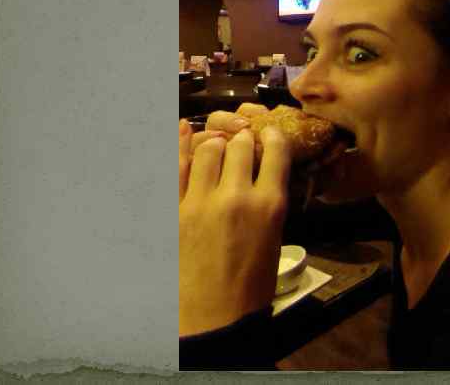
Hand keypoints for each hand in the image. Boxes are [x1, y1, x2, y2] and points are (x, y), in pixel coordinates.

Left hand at [178, 118, 291, 335]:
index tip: (269, 133)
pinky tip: (184, 131)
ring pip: (208, 150)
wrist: (216, 317)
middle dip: (243, 139)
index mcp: (269, 206)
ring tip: (217, 144)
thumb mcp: (273, 236)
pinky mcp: (174, 213)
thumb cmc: (251, 283)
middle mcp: (237, 197)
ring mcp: (201, 203)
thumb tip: (258, 171)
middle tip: (242, 140)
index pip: (275, 153)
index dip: (272, 137)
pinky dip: (180, 145)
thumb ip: (267, 200)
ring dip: (216, 143)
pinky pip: (175, 168)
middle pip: (240, 147)